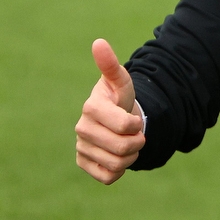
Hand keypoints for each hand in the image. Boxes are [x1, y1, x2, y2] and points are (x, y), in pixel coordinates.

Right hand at [75, 39, 144, 183]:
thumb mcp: (121, 81)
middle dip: (137, 143)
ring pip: (116, 164)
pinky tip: (118, 157)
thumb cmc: (119, 98)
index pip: (125, 126)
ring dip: (130, 157)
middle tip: (136, 135)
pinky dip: (120, 170)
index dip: (136, 125)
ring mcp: (81, 147)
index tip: (135, 119)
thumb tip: (99, 42)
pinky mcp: (83, 164)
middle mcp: (81, 128)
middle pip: (122, 148)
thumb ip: (111, 65)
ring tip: (128, 145)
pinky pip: (108, 177)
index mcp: (91, 107)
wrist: (115, 119)